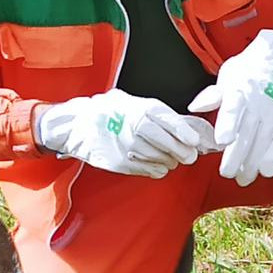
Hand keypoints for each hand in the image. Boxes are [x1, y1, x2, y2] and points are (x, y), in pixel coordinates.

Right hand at [34, 89, 218, 177]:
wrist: (78, 126)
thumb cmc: (109, 113)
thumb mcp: (131, 103)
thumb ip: (155, 113)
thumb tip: (184, 125)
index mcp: (142, 109)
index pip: (172, 122)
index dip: (185, 134)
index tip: (195, 142)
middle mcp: (137, 126)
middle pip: (170, 144)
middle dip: (183, 152)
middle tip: (189, 155)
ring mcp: (130, 146)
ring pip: (163, 159)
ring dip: (171, 161)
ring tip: (171, 158)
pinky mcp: (123, 163)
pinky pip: (151, 170)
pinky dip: (158, 169)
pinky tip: (157, 164)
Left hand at [186, 26, 272, 186]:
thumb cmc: (252, 68)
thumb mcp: (229, 74)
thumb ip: (213, 95)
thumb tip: (194, 107)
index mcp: (240, 91)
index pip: (233, 110)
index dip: (228, 126)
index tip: (223, 141)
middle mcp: (259, 105)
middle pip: (246, 138)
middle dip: (235, 160)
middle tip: (227, 173)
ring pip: (261, 148)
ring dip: (251, 166)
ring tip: (243, 178)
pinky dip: (272, 162)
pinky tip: (264, 170)